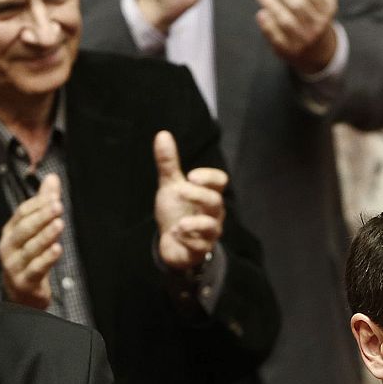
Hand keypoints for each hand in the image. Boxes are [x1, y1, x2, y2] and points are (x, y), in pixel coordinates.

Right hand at [0, 173, 63, 308]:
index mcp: (11, 231)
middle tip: (58, 206)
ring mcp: (14, 265)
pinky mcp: (24, 281)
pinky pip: (35, 269)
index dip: (38, 204)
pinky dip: (46, 259)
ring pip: (30, 248)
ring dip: (45, 236)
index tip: (54, 196)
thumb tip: (53, 177)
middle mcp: (8, 246)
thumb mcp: (35, 230)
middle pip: (24, 228)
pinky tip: (57, 249)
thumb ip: (44, 203)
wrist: (21, 293)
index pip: (22, 213)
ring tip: (59, 224)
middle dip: (41, 217)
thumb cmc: (29, 257)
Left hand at [153, 130, 226, 271]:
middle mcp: (212, 213)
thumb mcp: (170, 186)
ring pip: (211, 226)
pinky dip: (186, 240)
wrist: (170, 242)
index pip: (220, 181)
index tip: (191, 176)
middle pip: (216, 201)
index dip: (209, 177)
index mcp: (207, 193)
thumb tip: (162, 134)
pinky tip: (175, 236)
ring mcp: (209, 232)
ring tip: (178, 224)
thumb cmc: (176, 210)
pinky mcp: (200, 249)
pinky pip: (199, 246)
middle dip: (198, 196)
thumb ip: (168, 163)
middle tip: (180, 191)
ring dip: (194, 223)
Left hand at [253, 0, 350, 74]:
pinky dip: (268, 25)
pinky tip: (261, 13)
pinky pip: (277, 37)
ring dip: (270, 3)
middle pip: (297, 4)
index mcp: (327, 9)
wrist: (316, 51)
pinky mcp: (289, 50)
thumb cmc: (317, 13)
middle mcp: (317, 26)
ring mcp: (302, 39)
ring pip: (285, 20)